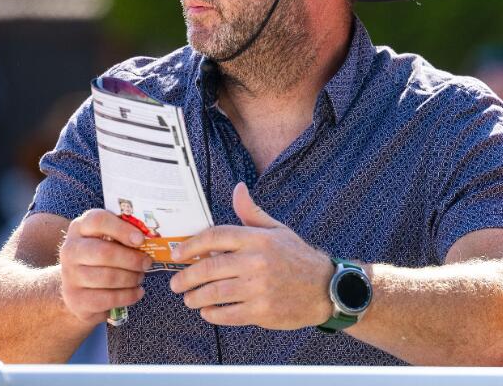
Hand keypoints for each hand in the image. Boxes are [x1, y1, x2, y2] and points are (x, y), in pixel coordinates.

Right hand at [57, 209, 152, 323]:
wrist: (79, 289)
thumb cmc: (101, 259)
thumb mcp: (108, 240)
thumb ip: (125, 234)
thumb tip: (153, 237)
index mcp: (80, 228)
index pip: (97, 221)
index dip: (122, 229)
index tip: (141, 239)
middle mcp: (70, 250)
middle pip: (104, 252)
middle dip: (132, 259)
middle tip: (147, 263)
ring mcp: (70, 276)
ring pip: (108, 277)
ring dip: (131, 278)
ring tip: (140, 277)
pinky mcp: (76, 299)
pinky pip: (108, 298)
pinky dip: (128, 296)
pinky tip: (137, 292)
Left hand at [169, 182, 335, 329]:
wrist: (326, 289)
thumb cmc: (298, 258)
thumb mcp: (277, 230)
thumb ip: (252, 213)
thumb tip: (237, 189)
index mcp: (258, 239)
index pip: (215, 236)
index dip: (191, 245)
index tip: (177, 254)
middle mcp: (257, 262)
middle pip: (209, 267)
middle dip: (186, 277)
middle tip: (176, 283)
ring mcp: (259, 288)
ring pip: (214, 293)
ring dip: (195, 297)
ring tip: (190, 299)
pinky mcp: (262, 310)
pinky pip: (227, 314)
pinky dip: (212, 313)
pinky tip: (208, 311)